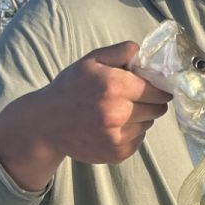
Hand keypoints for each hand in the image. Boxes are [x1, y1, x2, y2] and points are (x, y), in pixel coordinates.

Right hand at [0, 41, 171, 189]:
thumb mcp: (90, 61)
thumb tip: (140, 50)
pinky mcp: (117, 154)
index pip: (157, 90)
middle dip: (151, 102)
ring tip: (118, 112)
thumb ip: (119, 52)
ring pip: (148, 125)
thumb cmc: (71, 88)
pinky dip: (131, 133)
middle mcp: (118, 114)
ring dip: (140, 118)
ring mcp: (118, 137)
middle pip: (157, 109)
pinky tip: (113, 127)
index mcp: (115, 87)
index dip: (158, 88)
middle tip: (135, 99)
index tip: (154, 87)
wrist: (46, 123)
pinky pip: (138, 140)